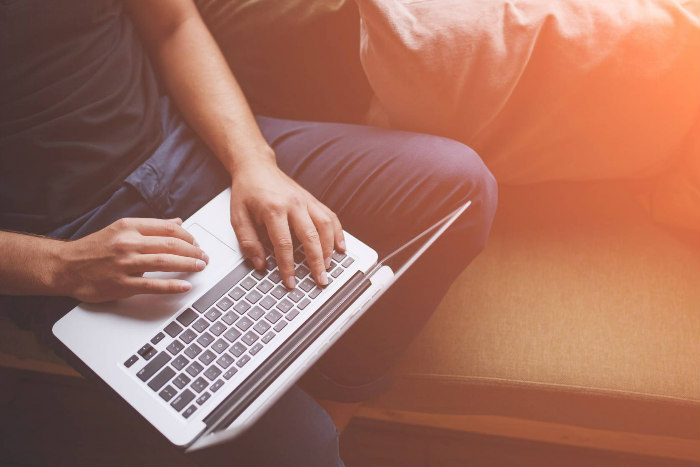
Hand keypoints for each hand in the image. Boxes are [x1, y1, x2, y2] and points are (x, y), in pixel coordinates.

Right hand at [56, 217, 208, 302]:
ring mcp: (125, 264)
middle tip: (203, 256)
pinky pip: (152, 285)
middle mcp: (128, 243)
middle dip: (193, 251)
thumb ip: (150, 226)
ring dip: (187, 265)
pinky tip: (185, 286)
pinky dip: (172, 285)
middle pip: (170, 245)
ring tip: (200, 267)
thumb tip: (177, 223)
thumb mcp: (121, 229)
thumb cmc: (94, 248)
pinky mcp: (122, 284)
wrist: (65, 266)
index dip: (187, 236)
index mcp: (129, 228)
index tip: (196, 242)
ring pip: (165, 262)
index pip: (167, 228)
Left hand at [229, 158, 345, 288]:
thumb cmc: (247, 192)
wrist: (256, 166)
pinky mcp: (312, 200)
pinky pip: (330, 216)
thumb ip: (248, 242)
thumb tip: (260, 264)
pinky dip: (338, 232)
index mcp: (273, 209)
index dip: (288, 266)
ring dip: (329, 249)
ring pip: (325, 226)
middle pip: (310, 237)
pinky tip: (340, 247)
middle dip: (317, 262)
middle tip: (320, 280)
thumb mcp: (238, 217)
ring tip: (329, 266)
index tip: (291, 282)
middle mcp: (293, 204)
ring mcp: (306, 201)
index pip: (284, 244)